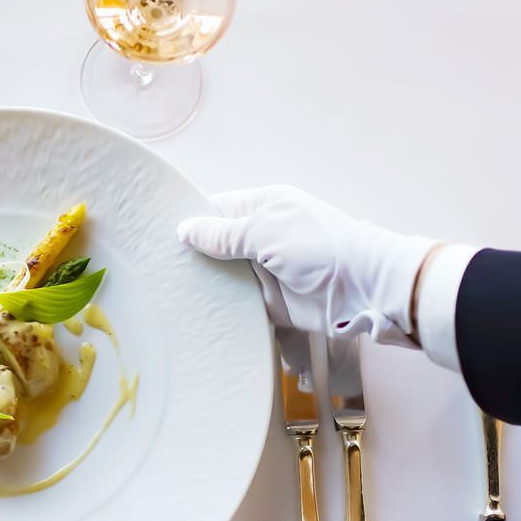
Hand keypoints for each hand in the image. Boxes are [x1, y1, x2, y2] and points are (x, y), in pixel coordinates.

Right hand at [177, 185, 435, 345]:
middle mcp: (261, 237)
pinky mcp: (270, 302)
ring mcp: (265, 270)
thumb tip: (184, 229)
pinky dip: (221, 308)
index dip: (189, 220)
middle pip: (216, 245)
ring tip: (166, 291)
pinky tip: (193, 312)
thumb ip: (223, 233)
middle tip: (155, 268)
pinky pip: (238, 304)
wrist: (364, 290)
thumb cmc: (319, 247)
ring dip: (205, 284)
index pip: (216, 209)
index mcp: (263, 207)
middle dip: (192, 256)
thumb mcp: (265, 231)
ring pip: (224, 276)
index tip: (155, 233)